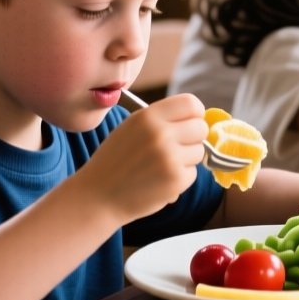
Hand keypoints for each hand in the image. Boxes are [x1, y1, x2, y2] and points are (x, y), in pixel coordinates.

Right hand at [78, 94, 206, 221]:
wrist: (98, 195)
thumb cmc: (116, 160)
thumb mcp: (132, 127)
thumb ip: (161, 119)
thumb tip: (197, 118)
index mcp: (148, 117)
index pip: (191, 104)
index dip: (195, 114)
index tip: (190, 122)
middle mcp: (161, 134)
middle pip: (201, 127)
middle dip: (193, 138)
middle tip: (177, 147)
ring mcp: (170, 158)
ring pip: (199, 151)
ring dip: (186, 159)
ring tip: (162, 165)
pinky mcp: (176, 180)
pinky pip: (193, 173)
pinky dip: (180, 178)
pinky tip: (160, 180)